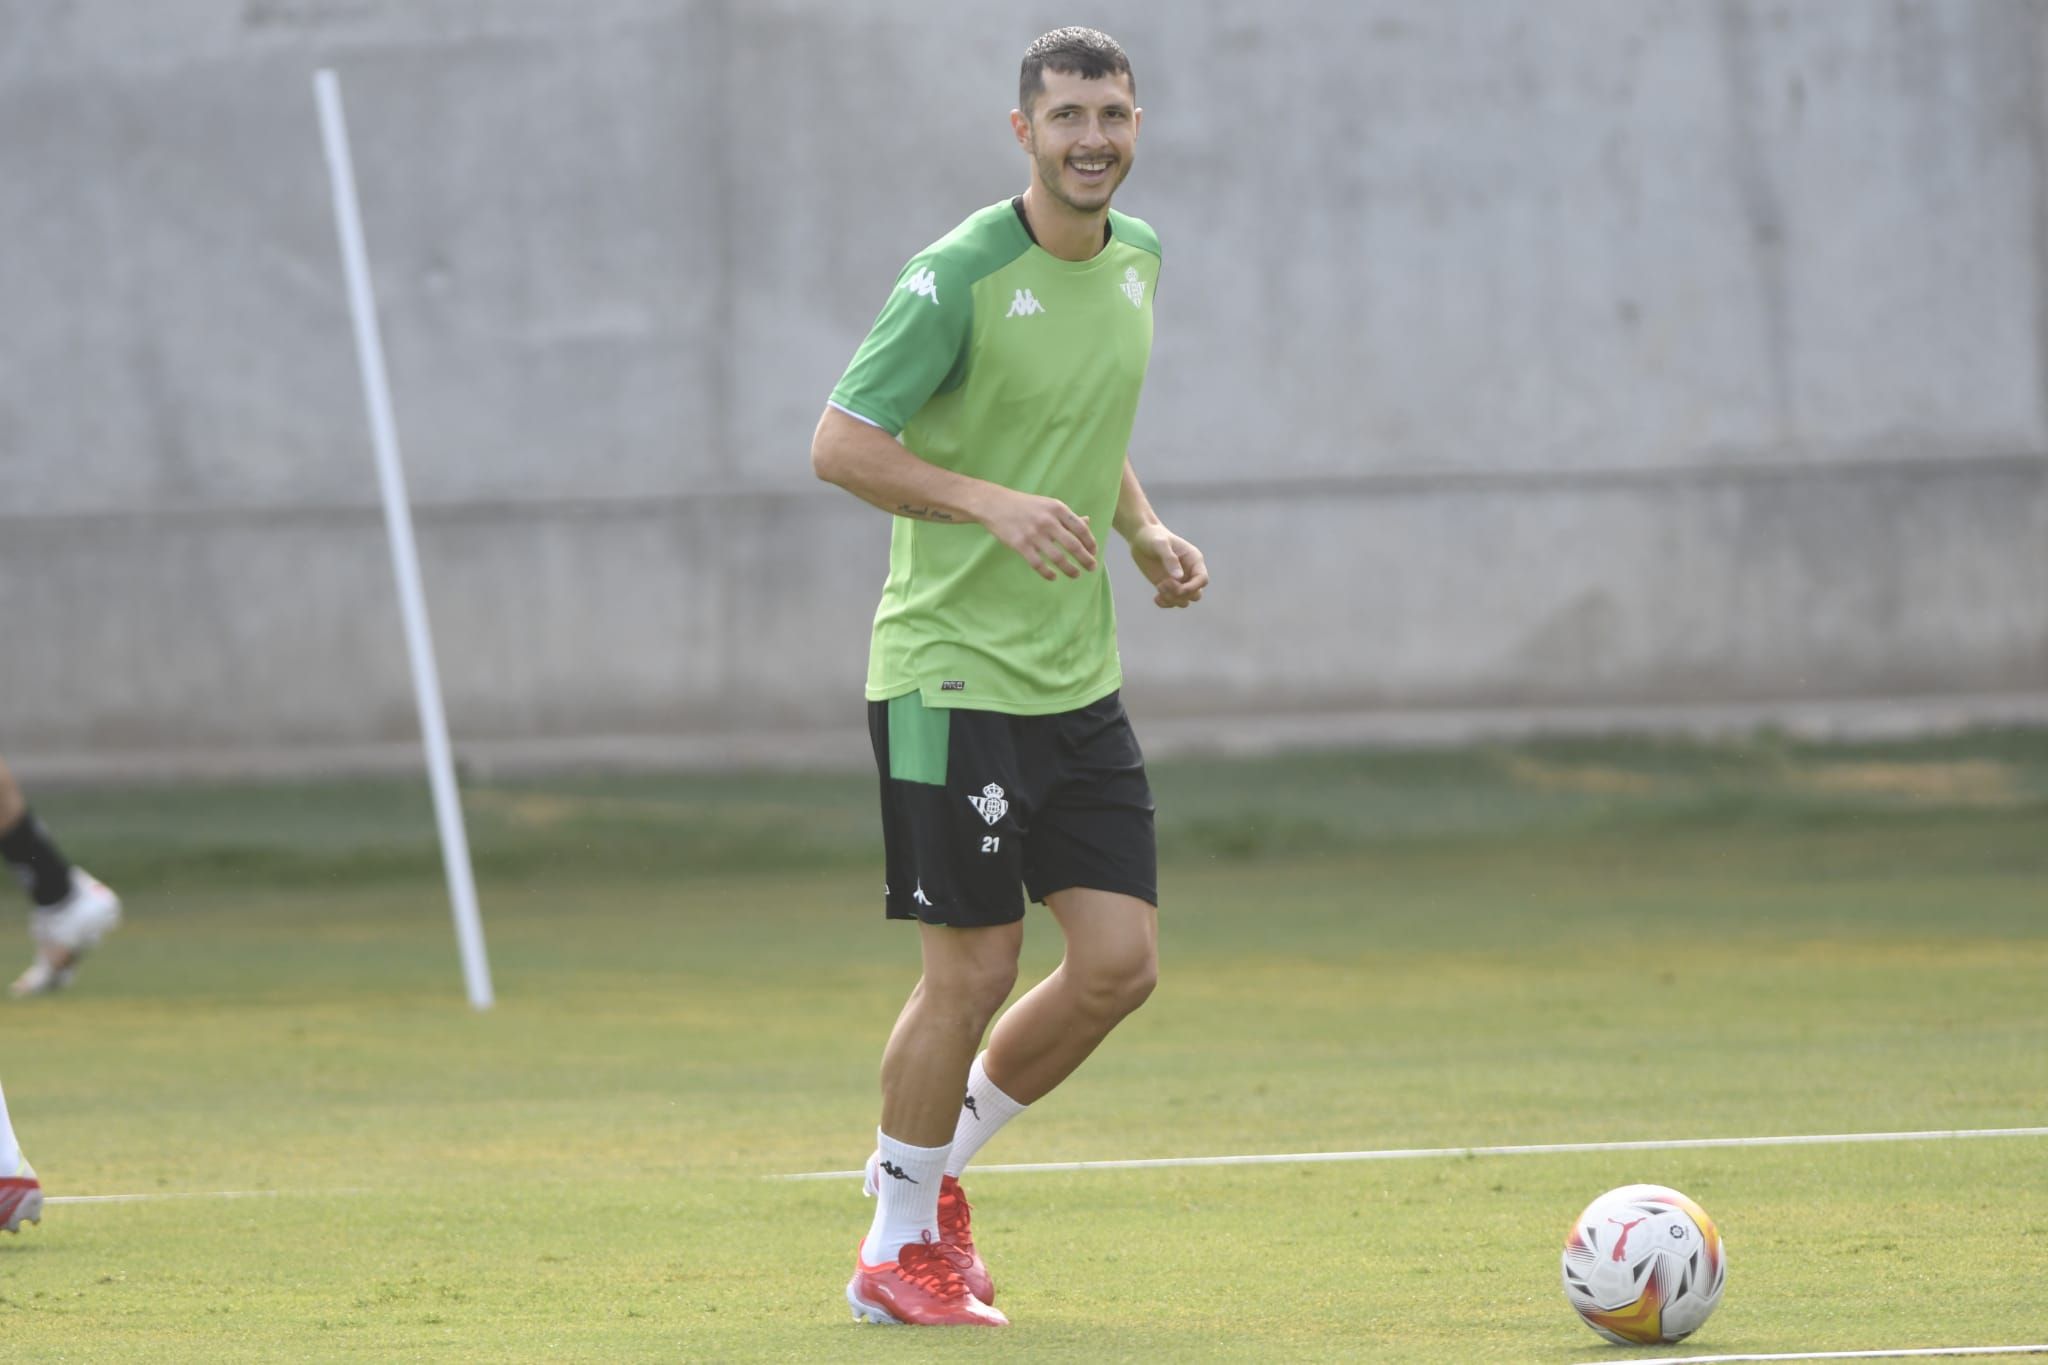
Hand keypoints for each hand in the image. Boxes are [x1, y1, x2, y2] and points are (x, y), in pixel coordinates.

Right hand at [977, 488, 1098, 580]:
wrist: (994, 504)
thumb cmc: (1025, 505)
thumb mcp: (1048, 505)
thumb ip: (1067, 516)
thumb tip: (1088, 522)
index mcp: (1057, 509)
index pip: (1081, 529)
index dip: (1090, 543)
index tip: (1093, 552)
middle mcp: (1048, 521)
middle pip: (1073, 545)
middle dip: (1086, 559)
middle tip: (1092, 568)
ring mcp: (1034, 534)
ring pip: (1058, 558)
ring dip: (1070, 569)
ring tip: (1076, 575)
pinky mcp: (1020, 544)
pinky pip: (1038, 564)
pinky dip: (1048, 573)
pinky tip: (1054, 577)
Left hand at [1126, 524, 1206, 606]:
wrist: (1141, 538)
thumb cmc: (1153, 537)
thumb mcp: (1160, 544)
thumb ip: (1170, 559)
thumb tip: (1179, 577)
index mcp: (1194, 560)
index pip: (1202, 579)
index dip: (1193, 587)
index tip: (1178, 588)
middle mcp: (1189, 572)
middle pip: (1196, 594)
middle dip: (1181, 595)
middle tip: (1164, 584)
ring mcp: (1179, 581)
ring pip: (1184, 600)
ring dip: (1173, 600)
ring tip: (1159, 587)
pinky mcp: (1167, 586)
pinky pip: (1172, 601)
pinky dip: (1166, 603)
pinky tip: (1156, 598)